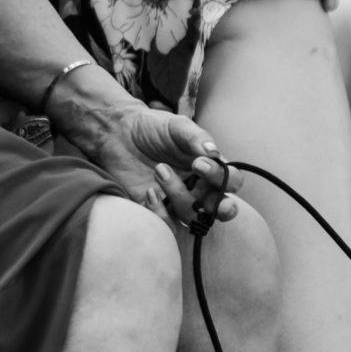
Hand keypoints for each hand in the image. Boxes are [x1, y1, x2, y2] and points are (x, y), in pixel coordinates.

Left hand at [59, 85, 238, 231]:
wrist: (119, 133)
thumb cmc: (153, 128)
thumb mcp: (176, 126)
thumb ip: (196, 137)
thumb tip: (214, 153)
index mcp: (209, 169)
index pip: (231, 181)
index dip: (220, 177)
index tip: (197, 163)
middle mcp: (198, 189)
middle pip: (220, 209)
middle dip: (223, 210)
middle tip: (213, 203)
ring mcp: (177, 202)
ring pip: (192, 216)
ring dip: (179, 197)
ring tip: (159, 170)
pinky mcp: (155, 210)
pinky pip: (165, 225)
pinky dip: (159, 213)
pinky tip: (149, 192)